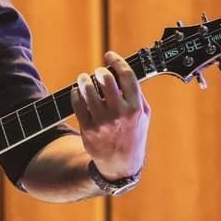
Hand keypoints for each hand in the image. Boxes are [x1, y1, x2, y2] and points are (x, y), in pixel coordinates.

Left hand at [71, 51, 150, 179]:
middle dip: (100, 71)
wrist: (120, 164)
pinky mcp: (87, 128)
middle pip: (105, 80)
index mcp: (135, 108)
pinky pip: (77, 103)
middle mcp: (119, 113)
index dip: (116, 61)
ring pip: (87, 90)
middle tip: (98, 72)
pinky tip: (79, 92)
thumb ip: (136, 93)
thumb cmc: (133, 134)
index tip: (109, 55)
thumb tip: (122, 70)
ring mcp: (102, 121)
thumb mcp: (143, 114)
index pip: (126, 76)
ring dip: (84, 80)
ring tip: (85, 79)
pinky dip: (76, 93)